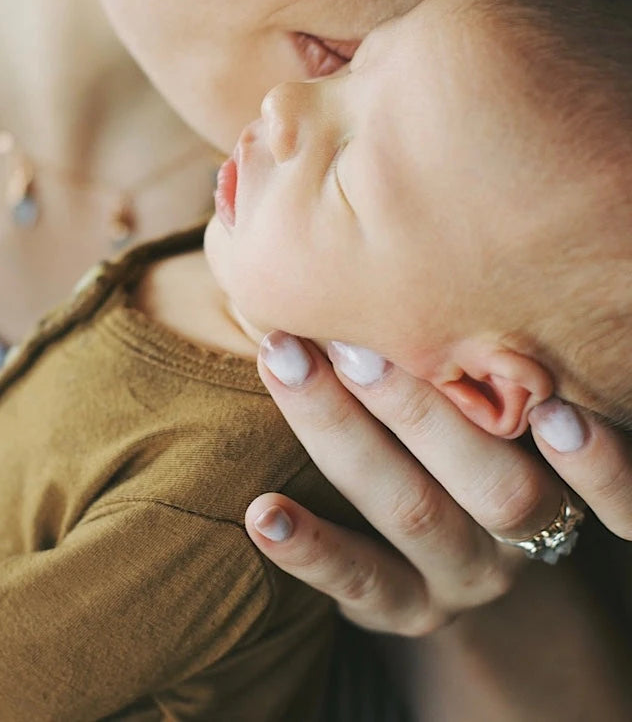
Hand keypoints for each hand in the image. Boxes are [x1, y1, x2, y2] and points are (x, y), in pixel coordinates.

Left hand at [244, 333, 631, 633]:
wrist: (457, 549)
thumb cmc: (475, 436)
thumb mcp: (505, 411)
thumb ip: (494, 364)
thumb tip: (433, 251)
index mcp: (563, 475)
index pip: (600, 476)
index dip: (594, 458)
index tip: (551, 408)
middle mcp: (525, 533)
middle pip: (493, 483)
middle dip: (416, 404)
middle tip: (346, 338)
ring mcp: (462, 576)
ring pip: (412, 513)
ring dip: (343, 433)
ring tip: (285, 365)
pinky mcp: (403, 609)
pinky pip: (357, 584)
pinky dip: (308, 549)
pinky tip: (262, 512)